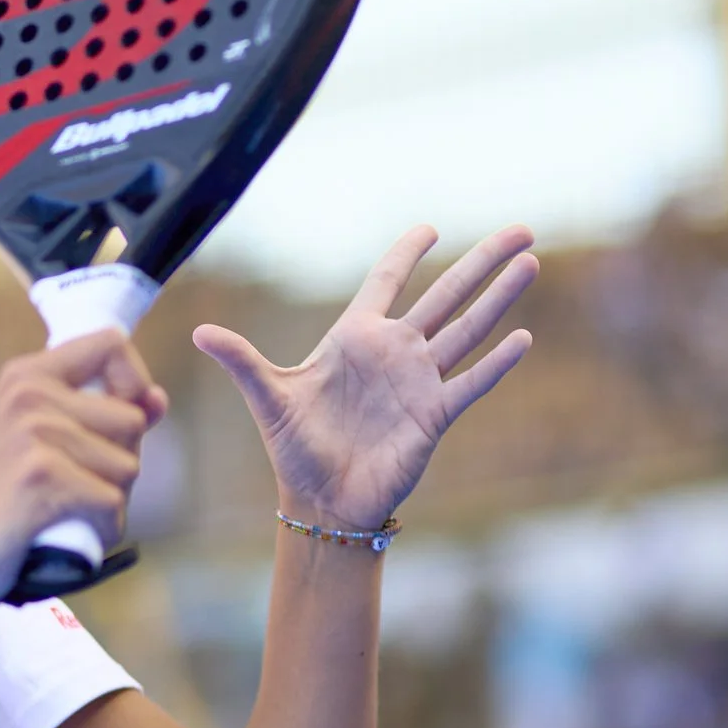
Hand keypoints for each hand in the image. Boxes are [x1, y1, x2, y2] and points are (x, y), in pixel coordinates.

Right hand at [0, 330, 168, 600]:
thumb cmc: (2, 487)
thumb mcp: (41, 434)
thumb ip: (102, 411)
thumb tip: (156, 399)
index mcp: (30, 374)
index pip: (111, 345)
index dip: (132, 381)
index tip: (119, 411)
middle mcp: (32, 394)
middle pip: (131, 420)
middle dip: (118, 459)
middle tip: (77, 480)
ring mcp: (36, 434)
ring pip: (127, 466)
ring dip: (110, 498)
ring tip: (70, 506)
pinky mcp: (43, 476)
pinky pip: (111, 502)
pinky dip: (103, 526)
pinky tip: (73, 528)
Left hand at [192, 225, 536, 531]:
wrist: (321, 500)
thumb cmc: (295, 448)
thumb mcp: (268, 397)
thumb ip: (242, 360)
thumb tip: (198, 332)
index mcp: (354, 338)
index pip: (385, 282)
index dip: (406, 254)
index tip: (430, 227)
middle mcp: (394, 352)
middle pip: (444, 295)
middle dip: (480, 262)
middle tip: (520, 228)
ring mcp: (418, 381)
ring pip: (467, 328)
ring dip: (498, 297)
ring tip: (529, 262)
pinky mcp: (434, 415)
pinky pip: (470, 382)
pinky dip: (496, 362)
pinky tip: (522, 337)